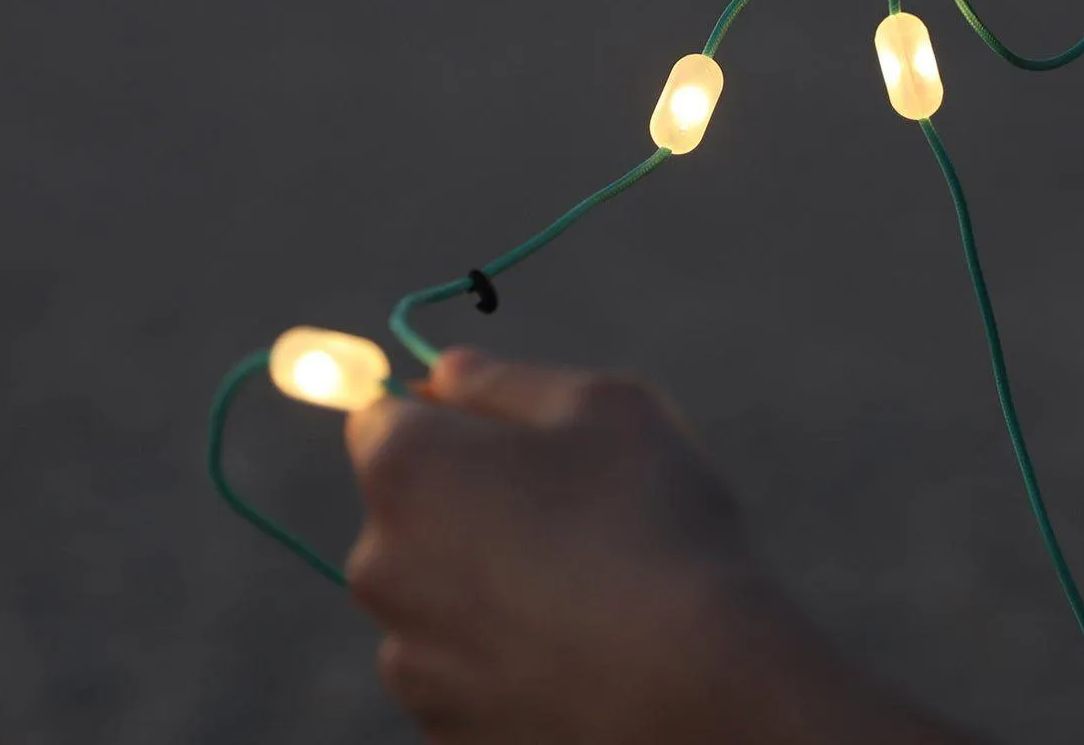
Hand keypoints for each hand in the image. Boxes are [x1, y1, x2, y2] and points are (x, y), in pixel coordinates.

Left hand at [345, 350, 965, 744]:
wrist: (704, 687)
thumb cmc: (652, 519)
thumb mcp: (599, 403)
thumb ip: (503, 380)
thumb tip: (443, 374)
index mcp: (407, 470)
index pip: (380, 418)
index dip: (440, 414)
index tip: (500, 430)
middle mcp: (382, 568)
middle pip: (408, 511)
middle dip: (466, 499)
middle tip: (567, 508)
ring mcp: (409, 662)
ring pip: (438, 595)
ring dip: (486, 581)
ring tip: (587, 585)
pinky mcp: (442, 733)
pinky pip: (465, 669)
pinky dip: (506, 653)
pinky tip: (581, 648)